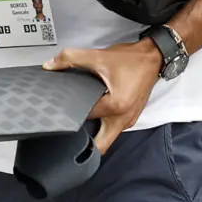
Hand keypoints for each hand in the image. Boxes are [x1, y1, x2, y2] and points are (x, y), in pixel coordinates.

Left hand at [43, 40, 163, 154]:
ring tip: (77, 120)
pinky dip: (102, 126)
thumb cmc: (129, 59)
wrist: (152, 58)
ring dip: (93, 134)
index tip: (58, 111)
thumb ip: (70, 59)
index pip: (85, 118)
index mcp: (115, 106)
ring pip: (106, 138)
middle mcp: (123, 119)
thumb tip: (49, 65)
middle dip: (83, 143)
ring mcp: (129, 121)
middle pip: (100, 145)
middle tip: (66, 130)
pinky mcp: (131, 118)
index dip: (69, 114)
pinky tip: (92, 113)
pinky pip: (113, 129)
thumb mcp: (98, 56)